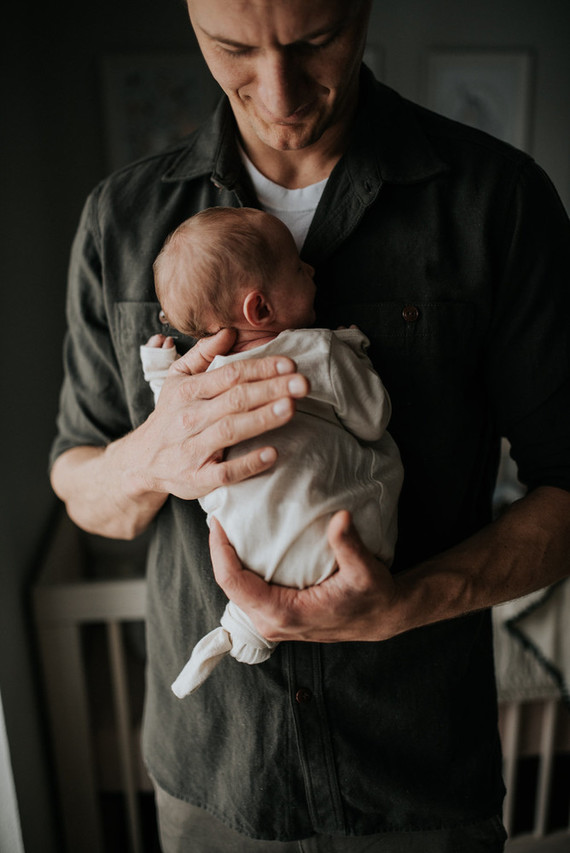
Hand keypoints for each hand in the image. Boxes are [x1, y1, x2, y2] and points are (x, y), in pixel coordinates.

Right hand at [133, 327, 309, 500]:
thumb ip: (202, 354)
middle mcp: (190, 418)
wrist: (143, 460)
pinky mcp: (197, 478)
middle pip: (235, 399)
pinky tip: (272, 454)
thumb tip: (230, 331)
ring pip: (230, 431)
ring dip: (261, 419)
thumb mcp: (177, 379)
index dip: (261, 368)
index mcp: (187, 391)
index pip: (229, 374)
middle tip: (303, 384)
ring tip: (290, 408)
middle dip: (271, 389)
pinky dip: (248, 464)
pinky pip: (225, 472)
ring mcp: (193, 450)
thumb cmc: (170, 415)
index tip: (290, 365)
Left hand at [210, 510, 400, 642]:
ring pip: (235, 590)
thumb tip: (341, 517)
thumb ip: (349, 545)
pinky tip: (244, 546)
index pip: (233, 582)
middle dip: (219, 551)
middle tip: (219, 517)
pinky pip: (247, 592)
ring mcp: (272, 623)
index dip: (220, 551)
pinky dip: (241, 569)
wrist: (383, 617)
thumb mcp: (364, 570)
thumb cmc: (373, 597)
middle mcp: (271, 623)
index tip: (218, 522)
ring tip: (228, 527)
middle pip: (227, 585)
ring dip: (228, 560)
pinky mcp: (277, 617)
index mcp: (283, 613)